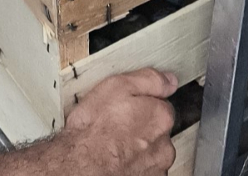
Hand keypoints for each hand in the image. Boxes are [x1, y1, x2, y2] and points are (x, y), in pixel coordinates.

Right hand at [58, 69, 178, 175]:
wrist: (80, 166)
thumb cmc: (93, 131)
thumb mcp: (116, 87)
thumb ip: (148, 80)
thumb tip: (168, 80)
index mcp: (161, 117)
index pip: (162, 106)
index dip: (141, 105)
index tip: (126, 109)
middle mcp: (164, 145)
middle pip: (158, 131)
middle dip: (142, 128)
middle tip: (117, 127)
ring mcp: (156, 167)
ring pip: (151, 153)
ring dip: (138, 149)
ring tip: (113, 145)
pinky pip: (143, 169)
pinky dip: (133, 165)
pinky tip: (116, 160)